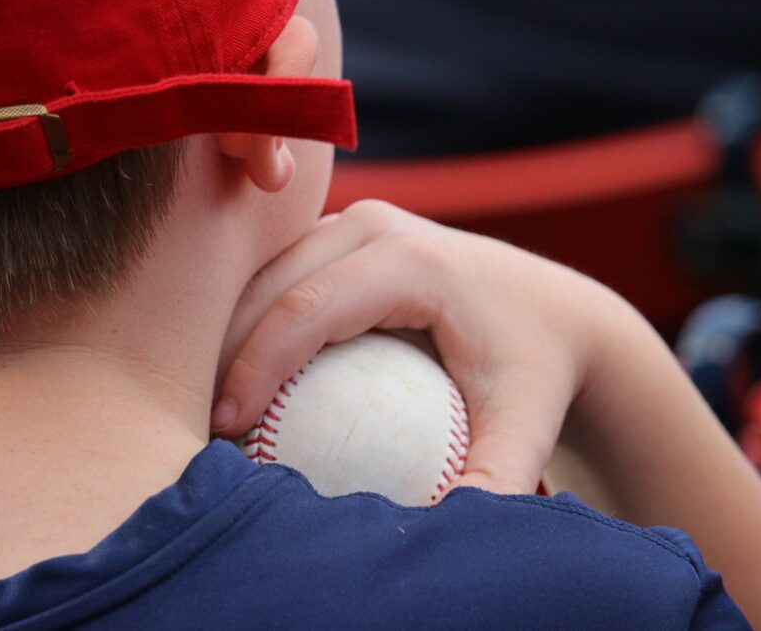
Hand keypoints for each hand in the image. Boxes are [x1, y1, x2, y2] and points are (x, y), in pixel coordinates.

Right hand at [212, 200, 630, 494]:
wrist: (555, 312)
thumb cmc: (534, 371)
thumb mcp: (524, 428)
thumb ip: (492, 483)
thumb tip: (439, 539)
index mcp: (411, 258)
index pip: (306, 308)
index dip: (254, 367)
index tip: (226, 431)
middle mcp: (377, 224)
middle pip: (271, 284)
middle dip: (225, 353)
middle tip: (205, 429)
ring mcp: (358, 221)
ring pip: (265, 272)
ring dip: (231, 335)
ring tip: (219, 407)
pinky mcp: (346, 233)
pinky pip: (282, 273)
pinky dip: (255, 320)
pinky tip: (247, 380)